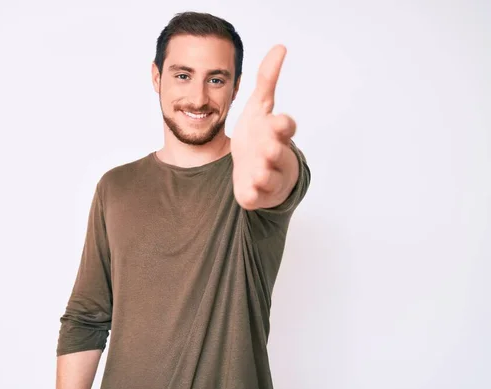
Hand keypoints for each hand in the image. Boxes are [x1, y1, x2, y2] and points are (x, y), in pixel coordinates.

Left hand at [231, 44, 298, 210]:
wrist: (254, 170)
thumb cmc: (259, 136)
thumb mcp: (260, 107)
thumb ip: (267, 80)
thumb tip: (280, 47)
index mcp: (277, 134)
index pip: (285, 127)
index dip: (283, 125)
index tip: (280, 122)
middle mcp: (275, 155)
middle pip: (277, 152)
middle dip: (273, 150)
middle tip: (268, 149)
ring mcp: (267, 176)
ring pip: (269, 177)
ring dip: (264, 174)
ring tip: (258, 172)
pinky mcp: (255, 194)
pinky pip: (255, 196)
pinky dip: (252, 195)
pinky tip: (248, 192)